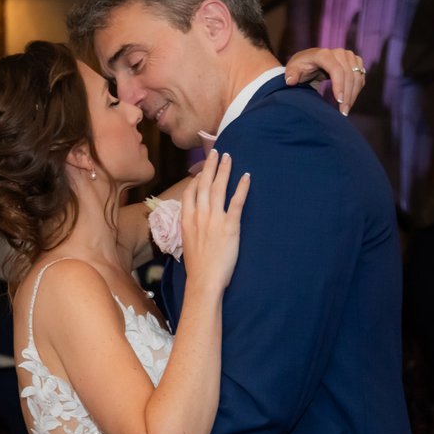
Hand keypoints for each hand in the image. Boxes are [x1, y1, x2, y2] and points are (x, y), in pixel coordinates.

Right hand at [178, 150, 250, 291]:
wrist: (204, 280)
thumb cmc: (197, 266)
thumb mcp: (187, 242)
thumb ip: (190, 227)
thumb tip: (194, 219)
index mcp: (187, 219)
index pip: (190, 192)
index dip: (197, 178)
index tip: (202, 170)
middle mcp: (199, 215)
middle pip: (204, 184)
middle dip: (211, 166)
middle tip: (216, 152)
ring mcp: (214, 219)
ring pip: (218, 188)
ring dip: (224, 171)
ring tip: (229, 157)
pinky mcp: (230, 226)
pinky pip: (236, 202)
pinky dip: (241, 188)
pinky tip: (246, 177)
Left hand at [283, 47, 366, 113]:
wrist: (310, 60)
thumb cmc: (300, 66)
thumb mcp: (292, 69)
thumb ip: (290, 74)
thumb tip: (290, 81)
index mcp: (323, 54)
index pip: (336, 69)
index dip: (339, 85)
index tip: (338, 101)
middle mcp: (339, 53)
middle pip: (349, 75)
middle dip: (347, 95)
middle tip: (343, 112)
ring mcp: (349, 56)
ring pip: (357, 77)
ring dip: (353, 95)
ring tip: (346, 110)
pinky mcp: (356, 62)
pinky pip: (360, 78)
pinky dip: (356, 90)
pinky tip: (349, 102)